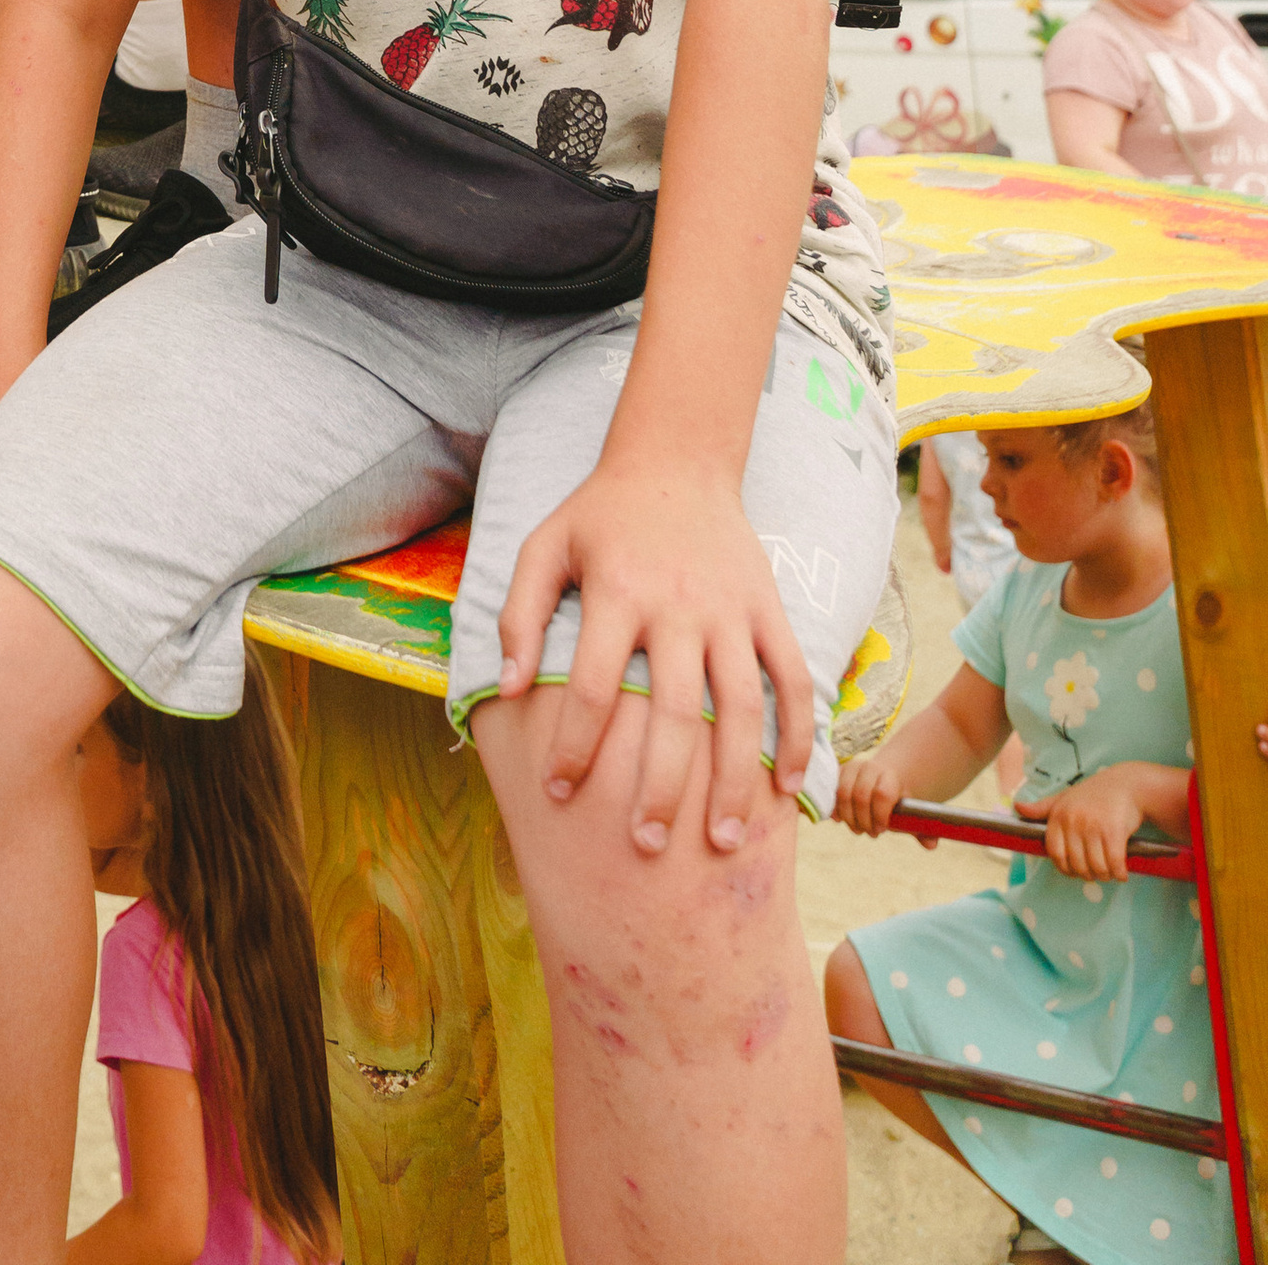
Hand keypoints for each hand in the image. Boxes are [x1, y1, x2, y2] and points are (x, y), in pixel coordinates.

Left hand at [497, 464, 816, 854]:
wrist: (676, 458)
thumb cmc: (600, 513)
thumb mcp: (544, 546)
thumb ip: (518, 615)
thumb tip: (506, 688)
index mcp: (619, 591)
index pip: (596, 687)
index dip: (574, 745)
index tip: (558, 790)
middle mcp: (680, 605)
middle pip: (675, 714)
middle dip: (661, 788)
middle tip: (647, 846)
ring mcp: (732, 610)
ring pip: (743, 709)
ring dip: (737, 780)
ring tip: (725, 842)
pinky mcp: (770, 609)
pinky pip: (794, 679)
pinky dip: (800, 734)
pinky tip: (790, 788)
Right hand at [834, 747, 940, 843]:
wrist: (887, 774)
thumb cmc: (899, 800)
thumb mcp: (912, 812)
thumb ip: (922, 829)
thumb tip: (931, 845)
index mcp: (890, 776)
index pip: (882, 794)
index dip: (880, 815)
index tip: (882, 831)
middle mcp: (869, 768)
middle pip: (860, 795)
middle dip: (863, 820)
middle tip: (870, 833)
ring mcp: (851, 768)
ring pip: (842, 793)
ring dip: (848, 817)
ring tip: (858, 829)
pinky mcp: (839, 773)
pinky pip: (831, 790)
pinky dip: (833, 807)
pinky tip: (839, 820)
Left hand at [1021, 768, 1156, 880]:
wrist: (1126, 784)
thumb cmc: (1093, 794)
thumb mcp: (1064, 798)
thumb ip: (1042, 808)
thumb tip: (1017, 807)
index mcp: (1058, 815)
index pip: (1054, 853)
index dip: (1065, 868)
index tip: (1075, 871)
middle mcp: (1073, 821)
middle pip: (1077, 865)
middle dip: (1088, 875)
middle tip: (1098, 872)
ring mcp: (1093, 826)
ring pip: (1097, 868)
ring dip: (1105, 876)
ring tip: (1110, 871)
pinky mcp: (1114, 832)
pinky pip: (1115, 864)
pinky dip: (1120, 874)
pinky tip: (1122, 872)